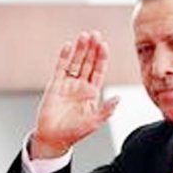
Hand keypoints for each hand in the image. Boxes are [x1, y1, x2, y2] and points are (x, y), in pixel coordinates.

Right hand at [30, 31, 119, 158]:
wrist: (54, 138)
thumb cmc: (74, 132)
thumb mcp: (94, 122)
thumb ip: (106, 110)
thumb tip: (118, 98)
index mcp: (92, 93)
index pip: (99, 71)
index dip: (102, 58)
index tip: (104, 46)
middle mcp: (81, 86)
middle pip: (88, 63)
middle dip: (92, 49)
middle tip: (96, 34)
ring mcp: (68, 84)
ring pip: (75, 62)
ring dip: (80, 49)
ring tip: (84, 36)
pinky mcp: (55, 85)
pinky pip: (60, 68)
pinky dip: (63, 56)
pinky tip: (68, 46)